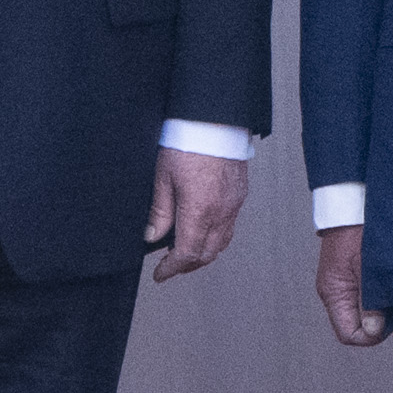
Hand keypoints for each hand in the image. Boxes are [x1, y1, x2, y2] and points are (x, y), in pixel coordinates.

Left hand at [146, 146, 248, 280]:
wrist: (214, 118)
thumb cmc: (189, 140)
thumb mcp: (163, 177)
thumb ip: (159, 211)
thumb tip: (152, 236)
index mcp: (200, 210)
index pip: (187, 253)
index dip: (172, 268)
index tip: (161, 274)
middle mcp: (221, 211)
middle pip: (207, 253)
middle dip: (188, 265)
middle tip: (171, 266)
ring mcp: (234, 204)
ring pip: (222, 242)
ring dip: (204, 252)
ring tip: (186, 251)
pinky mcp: (240, 194)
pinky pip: (230, 226)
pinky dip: (216, 236)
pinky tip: (203, 229)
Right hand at [315, 224, 386, 345]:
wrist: (354, 202)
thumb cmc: (359, 228)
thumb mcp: (369, 268)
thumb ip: (371, 301)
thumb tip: (373, 330)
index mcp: (334, 293)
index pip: (348, 334)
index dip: (371, 336)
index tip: (390, 320)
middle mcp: (334, 292)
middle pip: (355, 326)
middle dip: (377, 323)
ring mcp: (342, 284)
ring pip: (361, 313)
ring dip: (379, 309)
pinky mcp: (350, 276)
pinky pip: (363, 298)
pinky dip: (378, 297)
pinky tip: (389, 285)